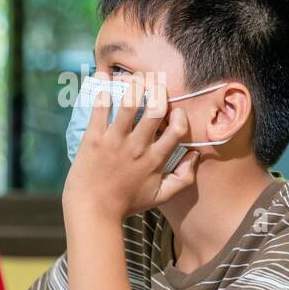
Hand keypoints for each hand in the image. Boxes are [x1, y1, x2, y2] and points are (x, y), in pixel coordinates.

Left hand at [62, 75, 200, 221]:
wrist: (92, 211)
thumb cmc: (126, 204)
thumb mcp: (160, 197)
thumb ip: (183, 178)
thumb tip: (195, 156)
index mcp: (155, 159)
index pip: (177, 129)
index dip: (179, 115)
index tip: (173, 111)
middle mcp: (137, 147)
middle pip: (155, 109)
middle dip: (159, 91)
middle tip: (155, 84)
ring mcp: (115, 141)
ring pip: (128, 104)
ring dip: (134, 86)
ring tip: (135, 78)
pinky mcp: (94, 138)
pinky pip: (99, 110)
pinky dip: (102, 93)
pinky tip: (104, 82)